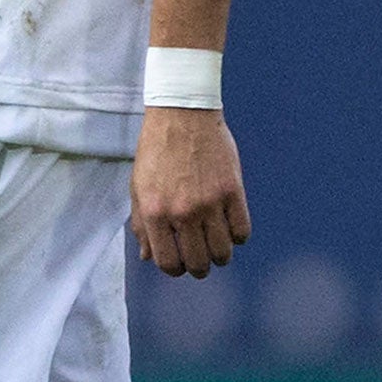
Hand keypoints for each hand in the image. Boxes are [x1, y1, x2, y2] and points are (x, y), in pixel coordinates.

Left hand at [130, 107, 251, 277]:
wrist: (181, 113)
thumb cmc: (156, 150)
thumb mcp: (138, 186)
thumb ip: (141, 224)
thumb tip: (148, 257)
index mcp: (154, 212)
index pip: (168, 263)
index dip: (174, 268)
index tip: (179, 260)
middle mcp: (182, 212)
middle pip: (198, 264)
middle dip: (198, 266)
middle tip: (199, 254)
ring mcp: (210, 203)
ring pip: (223, 254)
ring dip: (219, 254)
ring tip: (214, 240)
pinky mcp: (233, 192)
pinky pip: (243, 233)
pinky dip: (237, 235)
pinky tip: (228, 224)